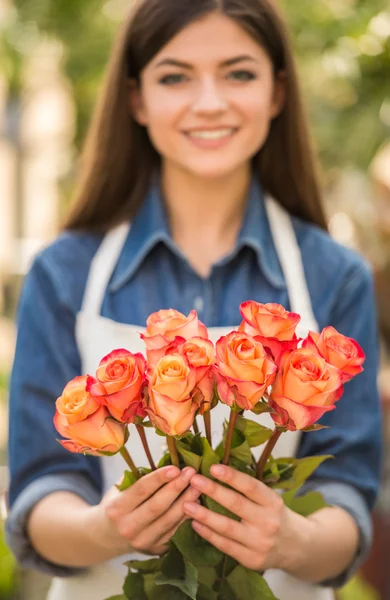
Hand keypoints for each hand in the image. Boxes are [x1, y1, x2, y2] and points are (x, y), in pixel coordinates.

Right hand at [97, 466, 200, 556]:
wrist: (107, 537)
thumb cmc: (117, 505)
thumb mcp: (120, 489)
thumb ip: (139, 477)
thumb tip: (167, 461)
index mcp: (117, 509)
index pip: (141, 490)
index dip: (159, 478)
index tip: (175, 468)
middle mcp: (128, 527)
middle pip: (157, 506)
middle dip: (176, 488)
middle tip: (191, 473)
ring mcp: (143, 541)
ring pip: (169, 520)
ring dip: (186, 502)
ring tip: (198, 486)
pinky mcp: (155, 550)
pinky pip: (175, 531)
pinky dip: (187, 516)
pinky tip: (197, 503)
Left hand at [184, 464, 298, 571]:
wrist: (296, 548)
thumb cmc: (275, 515)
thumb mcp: (270, 499)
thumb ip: (249, 489)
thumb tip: (216, 469)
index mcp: (273, 502)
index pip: (251, 487)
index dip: (232, 477)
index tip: (213, 467)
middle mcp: (268, 522)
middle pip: (236, 505)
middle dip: (213, 491)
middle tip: (194, 480)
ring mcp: (260, 543)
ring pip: (227, 528)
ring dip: (204, 515)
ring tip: (186, 504)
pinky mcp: (251, 560)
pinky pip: (225, 545)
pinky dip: (208, 534)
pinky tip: (195, 524)